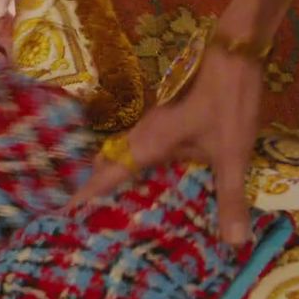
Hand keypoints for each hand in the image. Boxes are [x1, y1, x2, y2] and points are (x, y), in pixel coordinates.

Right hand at [70, 46, 264, 245]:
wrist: (235, 55)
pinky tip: (155, 183)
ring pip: (123, 157)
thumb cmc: (227, 103)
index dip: (84, 198)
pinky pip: (140, 151)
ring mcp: (152, 126)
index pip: (105, 178)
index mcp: (147, 147)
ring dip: (115, 180)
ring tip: (116, 209)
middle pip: (107, 167)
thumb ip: (229, 198)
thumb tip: (235, 244)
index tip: (64, 217)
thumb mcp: (232, 155)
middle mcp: (142, 137)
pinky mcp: (166, 122)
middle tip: (91, 222)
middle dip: (95, 193)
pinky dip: (136, 170)